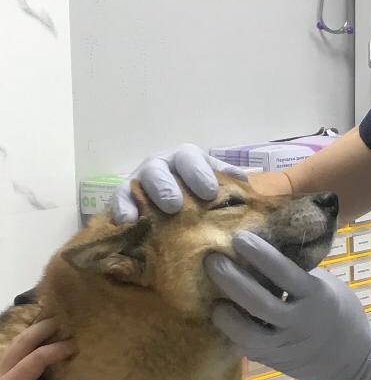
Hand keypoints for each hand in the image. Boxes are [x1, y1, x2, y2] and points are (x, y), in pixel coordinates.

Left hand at [0, 320, 77, 379]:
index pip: (33, 362)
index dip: (55, 350)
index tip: (75, 346)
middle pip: (15, 348)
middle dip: (37, 332)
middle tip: (58, 322)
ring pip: (5, 352)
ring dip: (25, 338)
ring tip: (44, 330)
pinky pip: (1, 363)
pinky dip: (15, 352)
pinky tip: (25, 353)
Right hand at [111, 143, 247, 222]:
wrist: (173, 209)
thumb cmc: (199, 193)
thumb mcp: (214, 184)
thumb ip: (227, 182)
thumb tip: (242, 181)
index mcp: (185, 160)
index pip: (189, 158)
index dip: (198, 172)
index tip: (209, 192)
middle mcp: (160, 166)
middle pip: (158, 169)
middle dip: (165, 186)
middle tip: (174, 206)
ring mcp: (139, 182)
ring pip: (135, 184)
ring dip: (139, 199)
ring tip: (142, 217)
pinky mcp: (124, 198)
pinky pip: (119, 201)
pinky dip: (121, 209)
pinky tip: (125, 222)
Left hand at [207, 232, 370, 379]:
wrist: (353, 363)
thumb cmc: (343, 315)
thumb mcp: (328, 287)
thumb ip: (299, 274)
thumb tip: (266, 249)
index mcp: (316, 296)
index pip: (284, 272)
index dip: (260, 254)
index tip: (238, 237)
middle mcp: (298, 322)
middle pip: (259, 302)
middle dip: (232, 280)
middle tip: (211, 260)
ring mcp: (284, 346)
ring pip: (247, 333)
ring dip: (225, 316)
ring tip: (213, 300)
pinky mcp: (273, 361)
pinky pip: (247, 347)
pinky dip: (232, 333)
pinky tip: (222, 318)